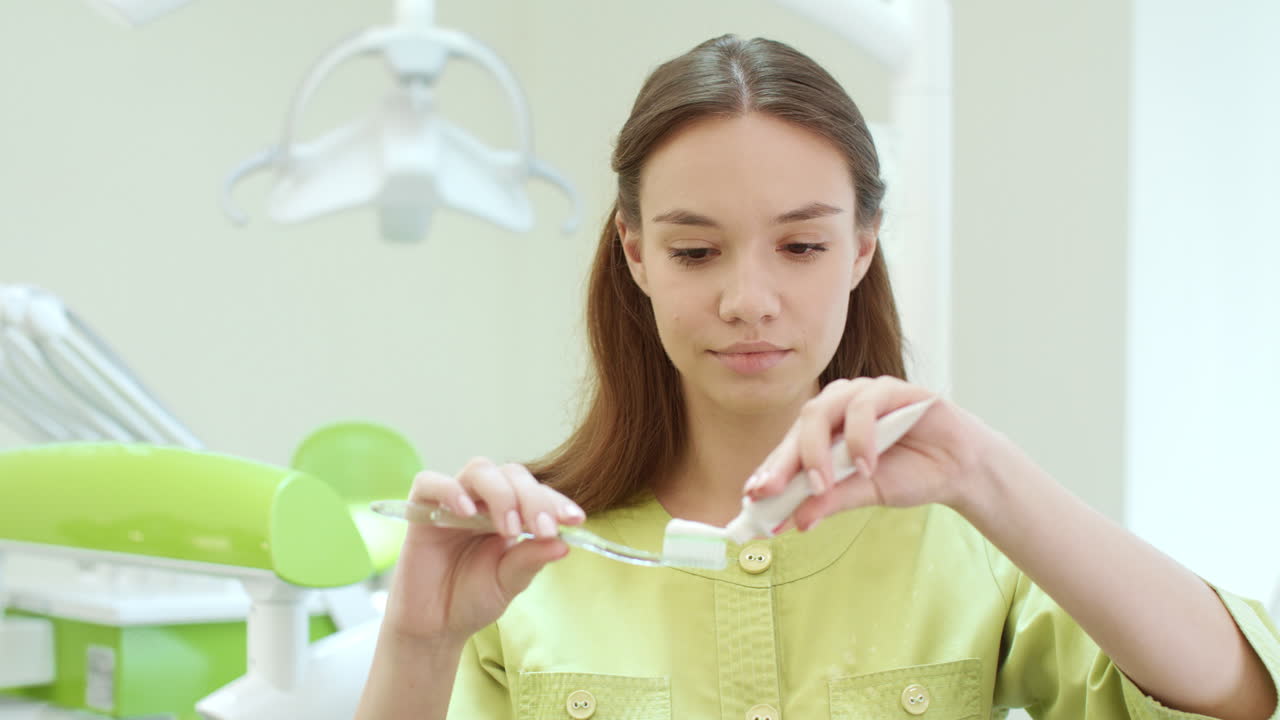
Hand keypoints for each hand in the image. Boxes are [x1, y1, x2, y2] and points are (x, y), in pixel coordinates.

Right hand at [381, 458, 585, 643]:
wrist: (434, 626)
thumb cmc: (472, 599)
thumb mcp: (508, 582)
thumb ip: (530, 560)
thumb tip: (564, 544)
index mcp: (510, 514)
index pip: (536, 492)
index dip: (556, 501)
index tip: (576, 519)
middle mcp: (483, 502)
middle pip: (512, 474)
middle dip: (533, 498)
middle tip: (543, 528)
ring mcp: (453, 502)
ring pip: (480, 470)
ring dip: (500, 493)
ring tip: (509, 528)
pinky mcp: (421, 509)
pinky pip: (430, 482)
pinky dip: (449, 490)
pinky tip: (465, 512)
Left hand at [744, 376, 996, 531]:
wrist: (959, 468)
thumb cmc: (910, 474)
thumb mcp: (864, 493)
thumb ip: (830, 501)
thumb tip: (795, 521)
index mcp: (827, 431)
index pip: (790, 448)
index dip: (769, 471)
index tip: (752, 499)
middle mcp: (840, 408)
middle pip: (801, 426)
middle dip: (783, 462)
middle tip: (771, 493)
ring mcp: (864, 395)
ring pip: (824, 409)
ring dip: (818, 450)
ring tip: (823, 484)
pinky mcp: (893, 389)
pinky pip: (865, 404)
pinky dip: (860, 437)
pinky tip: (866, 465)